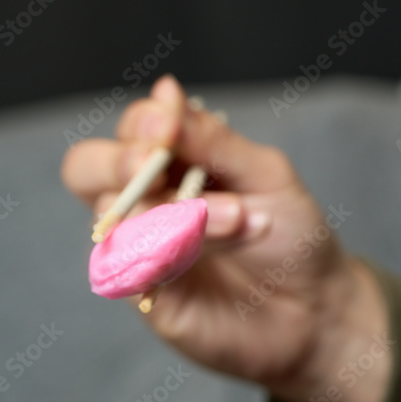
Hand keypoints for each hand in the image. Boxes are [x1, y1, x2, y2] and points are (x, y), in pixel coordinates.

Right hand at [61, 76, 390, 401]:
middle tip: (155, 160)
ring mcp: (141, 248)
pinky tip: (210, 252)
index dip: (141, 122)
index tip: (167, 125)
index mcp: (174, 163)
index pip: (132, 130)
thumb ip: (213, 141)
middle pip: (86, 169)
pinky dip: (168, 251)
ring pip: (118, 217)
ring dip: (180, 213)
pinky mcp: (144, 293)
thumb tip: (165, 91)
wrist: (314, 309)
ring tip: (242, 220)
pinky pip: (130, 265)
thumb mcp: (266, 176)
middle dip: (117, 161)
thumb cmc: (293, 237)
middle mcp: (147, 201)